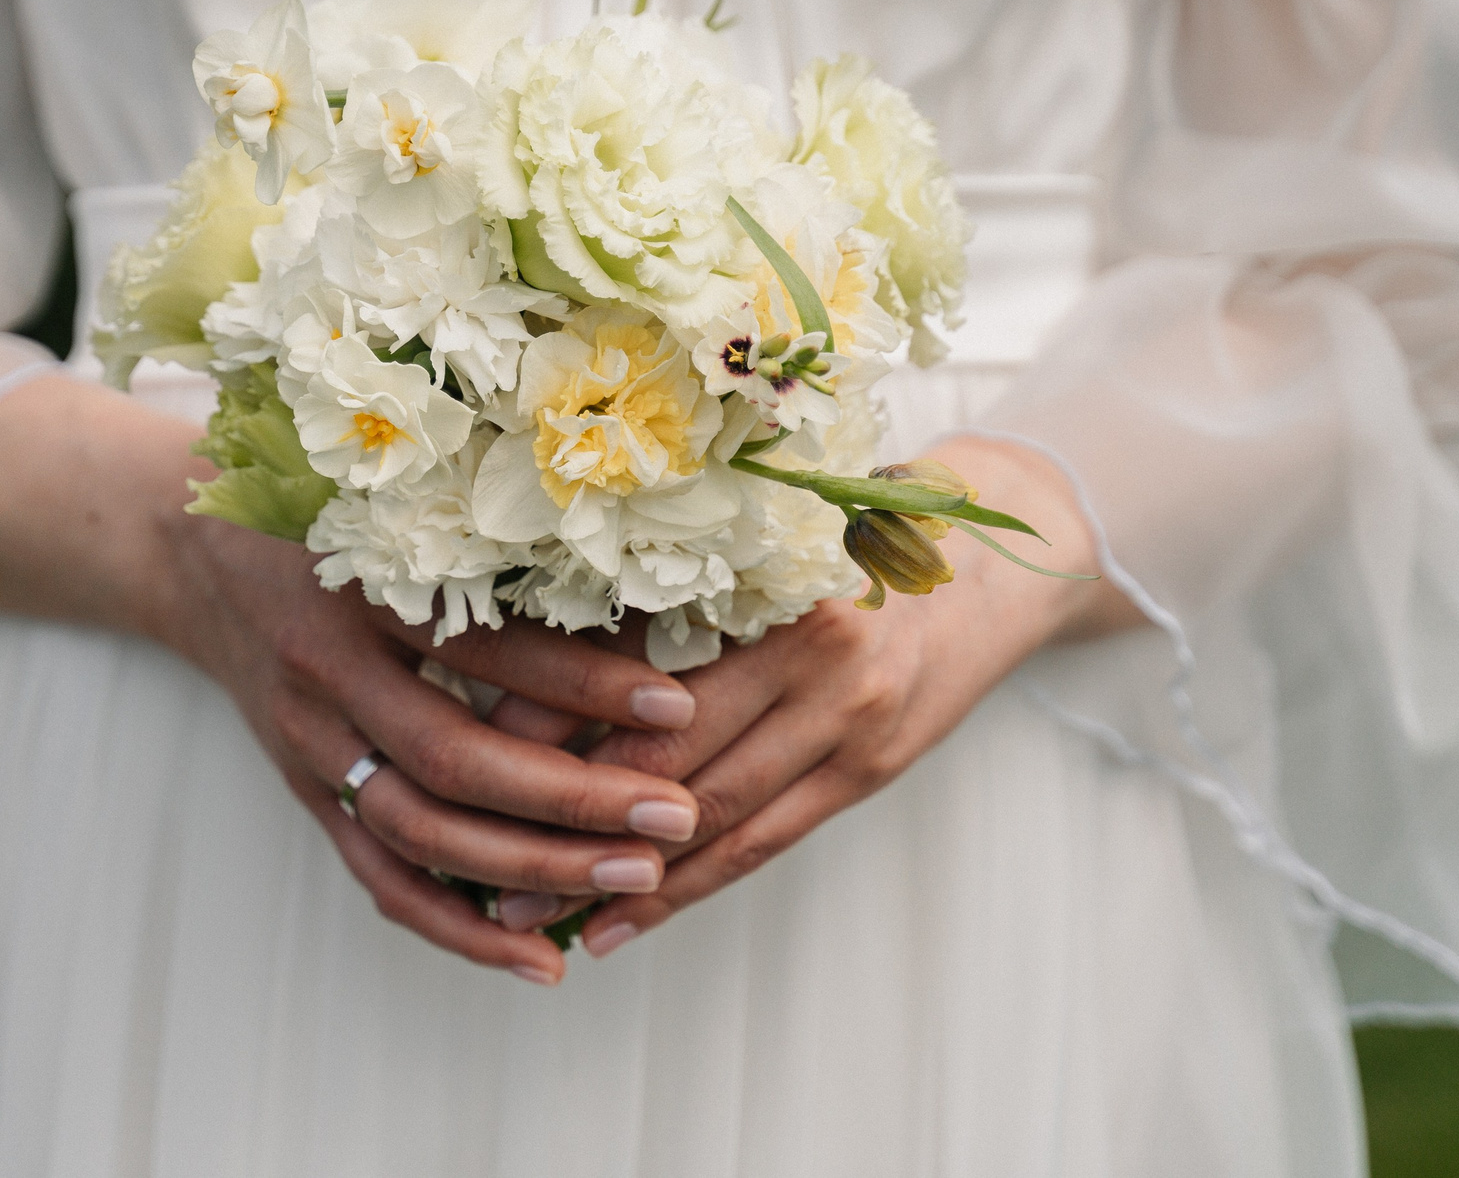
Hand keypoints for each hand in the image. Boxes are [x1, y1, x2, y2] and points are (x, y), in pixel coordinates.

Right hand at [174, 510, 709, 982]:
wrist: (192, 552)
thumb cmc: (323, 508)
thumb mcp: (397, 501)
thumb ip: (496, 545)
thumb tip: (648, 590)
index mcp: (360, 582)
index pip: (483, 648)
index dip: (582, 681)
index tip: (676, 707)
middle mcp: (328, 669)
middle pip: (453, 759)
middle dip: (573, 799)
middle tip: (674, 817)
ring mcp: (310, 741)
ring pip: (421, 831)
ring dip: (532, 869)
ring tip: (636, 880)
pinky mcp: (308, 791)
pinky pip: (381, 878)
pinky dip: (460, 925)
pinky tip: (538, 956)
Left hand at [488, 437, 1139, 954]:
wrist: (994, 563)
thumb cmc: (847, 533)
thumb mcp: (758, 536)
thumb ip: (660, 582)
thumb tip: (516, 636)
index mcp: (775, 580)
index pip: (638, 666)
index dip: (547, 717)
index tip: (464, 749)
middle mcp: (817, 655)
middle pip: (667, 751)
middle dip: (562, 811)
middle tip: (469, 854)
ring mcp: (849, 722)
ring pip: (710, 816)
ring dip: (613, 873)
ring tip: (523, 910)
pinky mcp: (867, 772)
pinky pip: (761, 845)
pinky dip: (683, 892)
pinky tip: (618, 926)